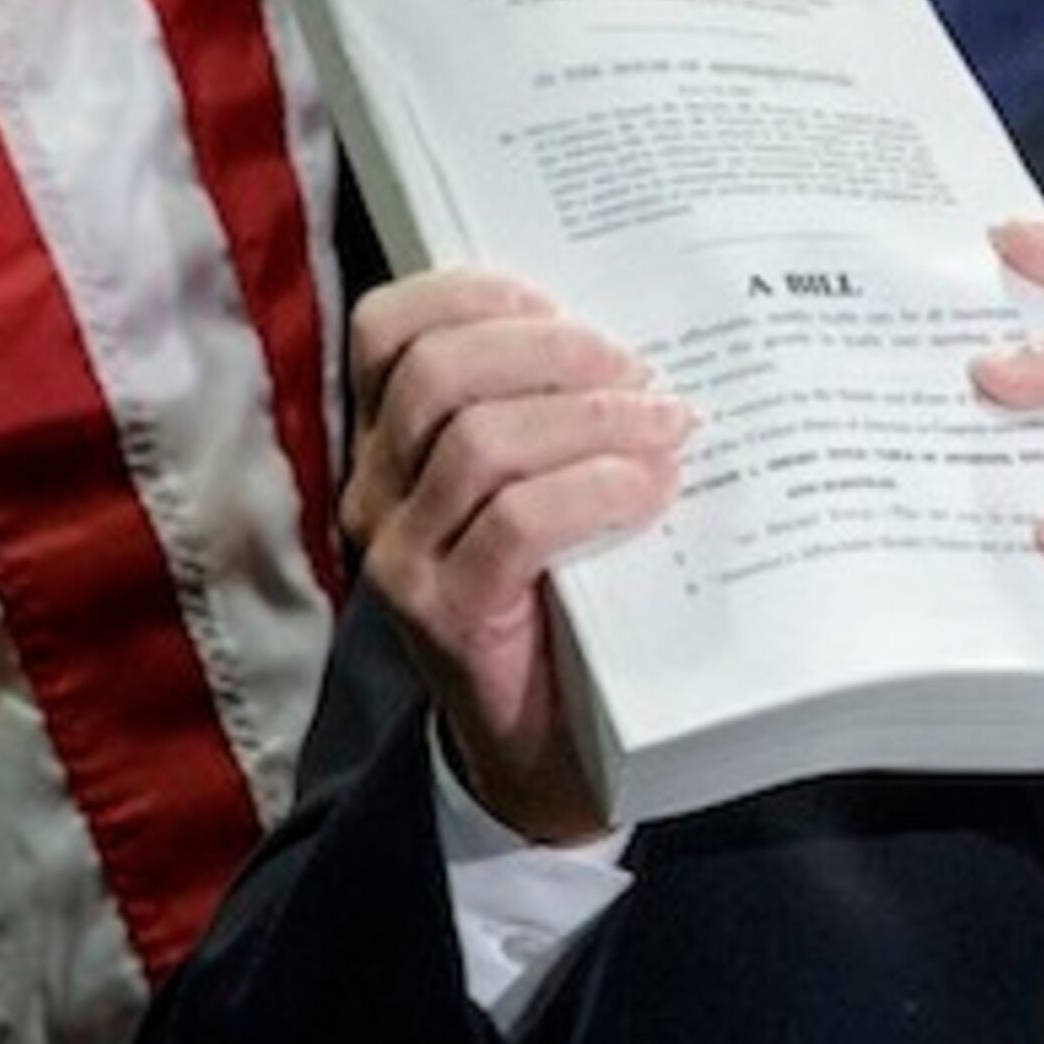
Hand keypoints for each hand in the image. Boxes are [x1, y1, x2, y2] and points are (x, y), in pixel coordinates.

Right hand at [340, 269, 691, 842]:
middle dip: (553, 353)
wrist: (549, 749)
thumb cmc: (564, 594)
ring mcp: (403, 557)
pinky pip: (517, 523)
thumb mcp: (547, 487)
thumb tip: (644, 340)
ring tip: (666, 427)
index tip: (560, 300)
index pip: (388, 329)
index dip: (472, 294)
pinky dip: (595, 491)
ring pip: (481, 443)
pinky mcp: (446, 615)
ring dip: (592, 420)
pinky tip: (652, 491)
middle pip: (438, 373)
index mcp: (392, 443)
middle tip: (640, 372)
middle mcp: (377, 493)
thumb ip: (558, 414)